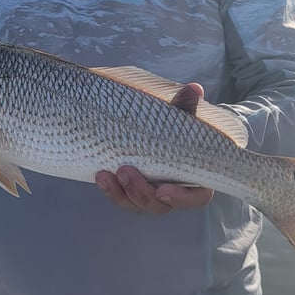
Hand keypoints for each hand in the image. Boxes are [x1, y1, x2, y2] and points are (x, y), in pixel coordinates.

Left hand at [95, 82, 214, 214]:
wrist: (157, 132)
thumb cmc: (177, 129)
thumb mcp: (181, 117)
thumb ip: (186, 107)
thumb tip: (194, 88)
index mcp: (195, 180)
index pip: (193, 199)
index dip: (179, 198)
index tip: (162, 190)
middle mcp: (173, 194)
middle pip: (159, 206)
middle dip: (140, 193)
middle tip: (125, 171)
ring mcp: (150, 196)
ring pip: (136, 204)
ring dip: (120, 193)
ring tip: (106, 175)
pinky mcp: (131, 193)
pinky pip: (120, 198)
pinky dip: (110, 190)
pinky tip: (100, 176)